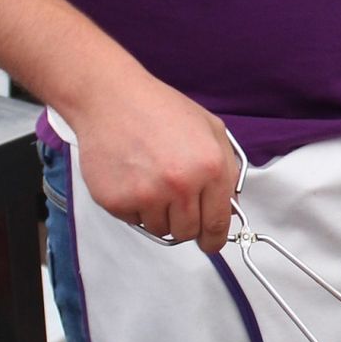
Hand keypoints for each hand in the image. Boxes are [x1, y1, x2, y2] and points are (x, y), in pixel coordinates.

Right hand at [70, 64, 238, 251]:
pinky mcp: (118, 201)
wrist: (111, 98)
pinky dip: (134, 206)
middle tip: (173, 197)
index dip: (214, 239)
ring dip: (158, 212)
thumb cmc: (159, 110)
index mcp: (210, 167)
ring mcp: (147, 195)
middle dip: (184, 221)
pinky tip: (132, 176)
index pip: (217, 223)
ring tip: (150, 178)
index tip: (210, 244)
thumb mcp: (210, 129)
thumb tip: (229, 208)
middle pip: (188, 232)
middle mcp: (181, 185)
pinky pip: (133, 221)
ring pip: (160, 230)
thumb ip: (227, 169)